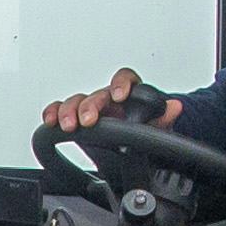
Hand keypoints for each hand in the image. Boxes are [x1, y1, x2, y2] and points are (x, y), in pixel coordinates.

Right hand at [38, 69, 157, 140]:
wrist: (137, 147)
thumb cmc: (145, 130)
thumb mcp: (159, 128)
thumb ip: (164, 118)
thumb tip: (175, 106)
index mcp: (129, 96)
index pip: (125, 78)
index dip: (121, 84)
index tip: (119, 97)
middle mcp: (108, 99)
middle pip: (96, 94)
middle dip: (89, 106)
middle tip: (87, 121)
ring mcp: (91, 108)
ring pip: (77, 101)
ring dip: (69, 111)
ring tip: (67, 126)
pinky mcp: (77, 119)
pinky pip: (61, 110)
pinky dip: (54, 112)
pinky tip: (50, 121)